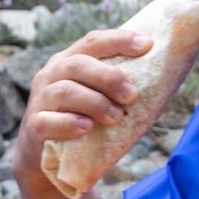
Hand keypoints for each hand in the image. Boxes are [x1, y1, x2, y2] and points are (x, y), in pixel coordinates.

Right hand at [10, 29, 151, 198]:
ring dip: (95, 102)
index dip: (118, 40)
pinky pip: (47, 121)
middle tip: (131, 95)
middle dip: (108, 76)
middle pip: (78, 64)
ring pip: (64, 91)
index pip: (92, 41)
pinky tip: (86, 128)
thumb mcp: (98, 99)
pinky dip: (69, 123)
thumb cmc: (82, 123)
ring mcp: (39, 101)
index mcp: (68, 61)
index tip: (146, 45)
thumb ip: (118, 88)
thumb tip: (165, 80)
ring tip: (116, 117)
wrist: (47, 159)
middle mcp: (50, 76)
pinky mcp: (33, 127)